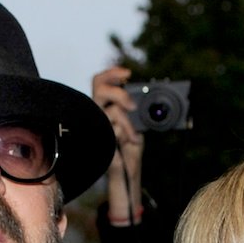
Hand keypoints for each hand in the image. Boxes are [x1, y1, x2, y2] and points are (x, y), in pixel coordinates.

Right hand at [92, 66, 143, 222]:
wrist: (126, 170)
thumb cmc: (130, 147)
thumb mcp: (139, 124)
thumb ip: (139, 110)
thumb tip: (147, 97)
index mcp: (107, 104)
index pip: (101, 80)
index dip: (112, 72)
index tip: (128, 73)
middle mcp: (98, 110)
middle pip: (98, 85)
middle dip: (118, 91)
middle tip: (132, 105)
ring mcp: (97, 122)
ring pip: (111, 109)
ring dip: (128, 122)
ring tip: (135, 135)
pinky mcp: (99, 135)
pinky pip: (113, 126)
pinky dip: (126, 133)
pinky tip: (130, 140)